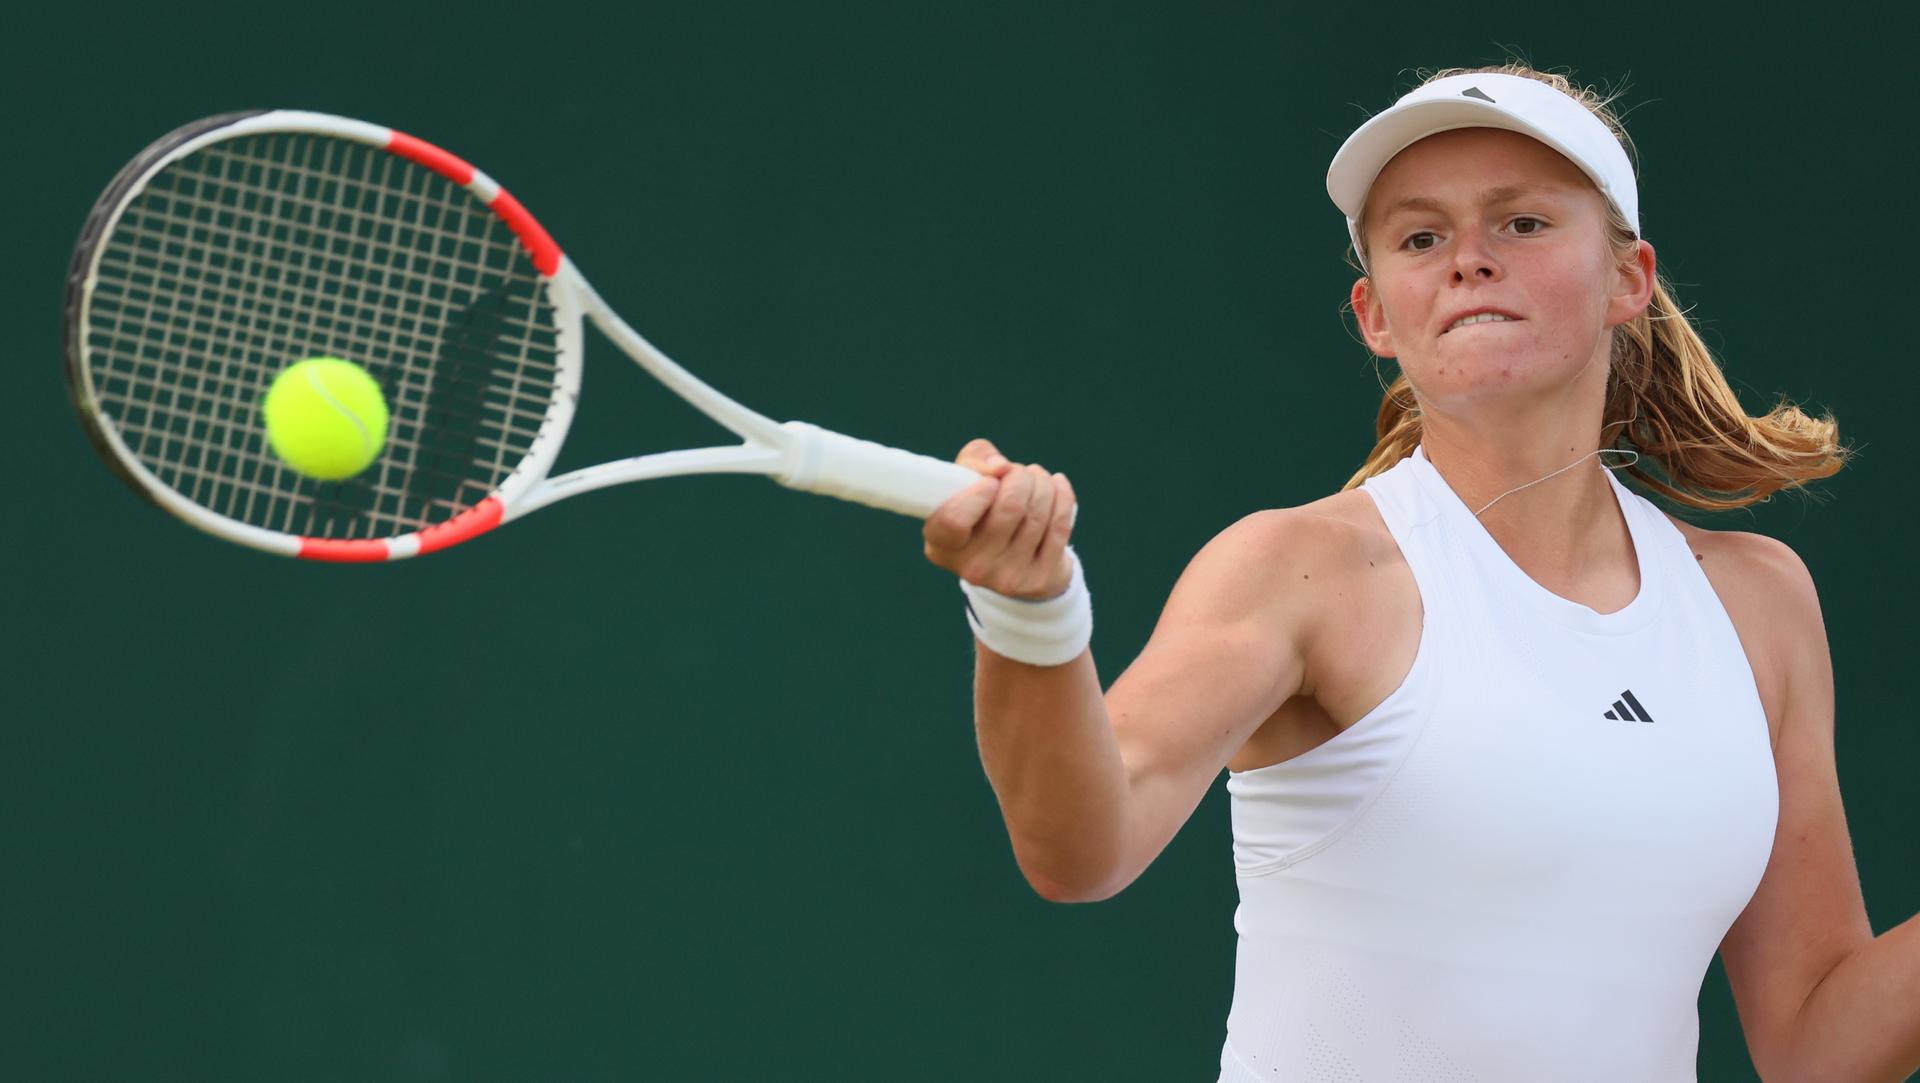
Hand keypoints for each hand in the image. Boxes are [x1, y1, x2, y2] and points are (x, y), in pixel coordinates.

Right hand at [923, 438, 1076, 599]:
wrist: (1013, 559)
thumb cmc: (982, 509)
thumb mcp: (966, 482)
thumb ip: (974, 461)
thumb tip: (1000, 467)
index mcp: (942, 544)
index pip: (955, 521)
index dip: (977, 494)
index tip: (989, 482)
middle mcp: (971, 567)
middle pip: (1010, 507)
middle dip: (1020, 476)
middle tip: (1018, 473)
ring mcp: (1006, 578)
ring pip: (1038, 514)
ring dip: (1042, 484)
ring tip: (1036, 478)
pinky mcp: (1038, 580)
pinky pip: (1060, 526)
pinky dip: (1062, 496)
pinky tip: (1056, 486)